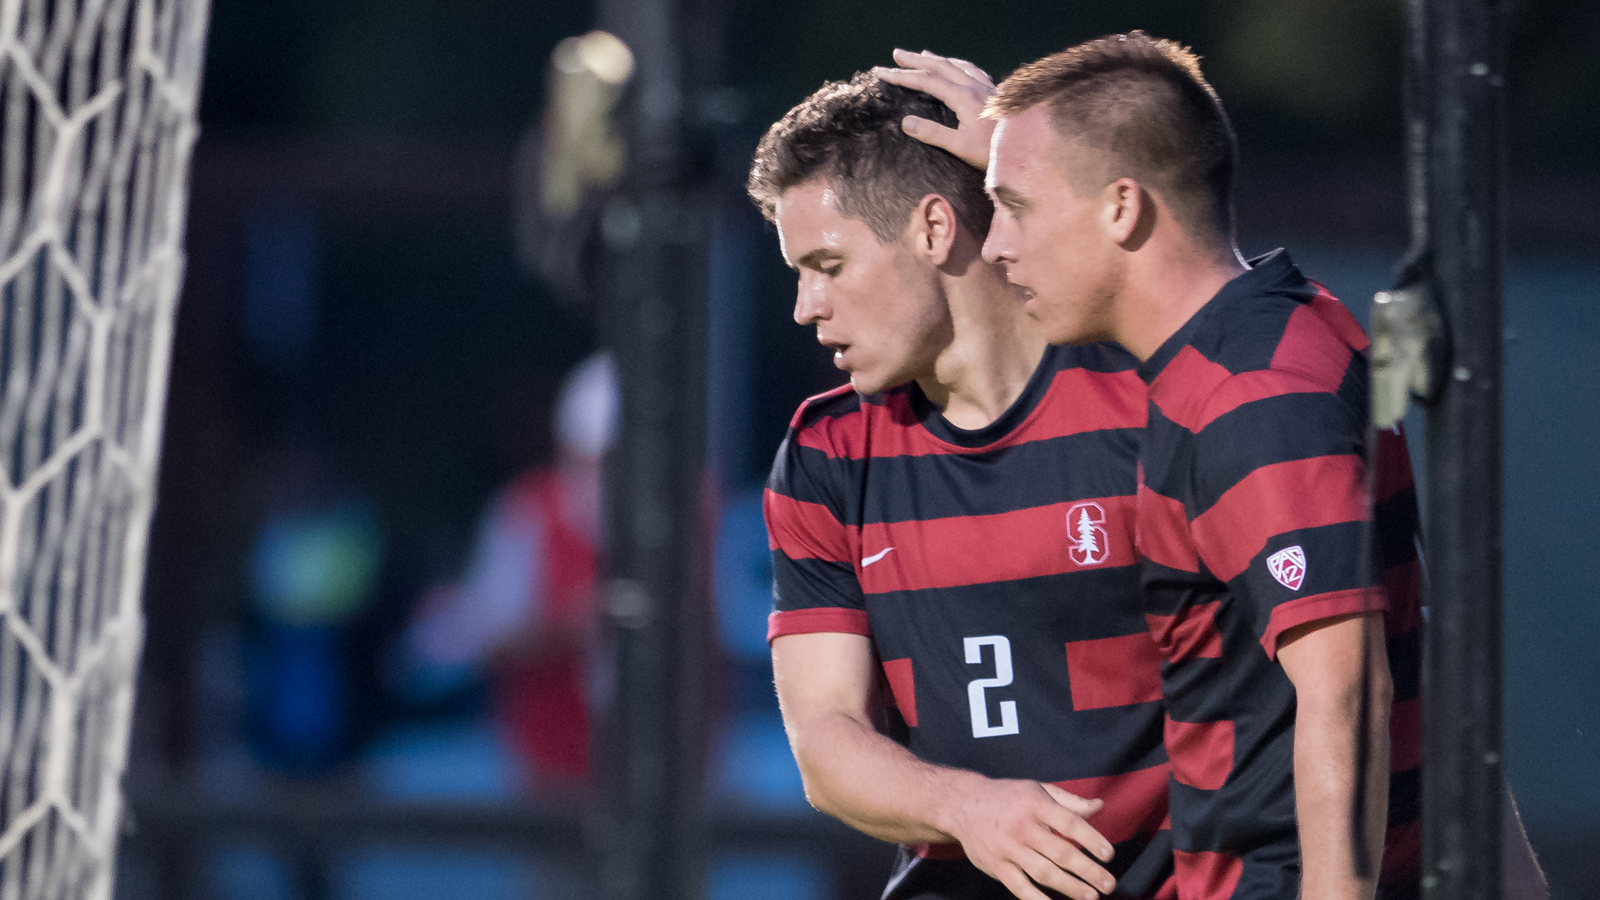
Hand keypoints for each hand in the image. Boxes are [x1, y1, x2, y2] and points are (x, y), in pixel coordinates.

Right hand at [874, 48, 996, 170]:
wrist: (1029, 150)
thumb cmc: (995, 152)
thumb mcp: (961, 147)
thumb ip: (933, 134)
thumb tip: (905, 122)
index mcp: (964, 97)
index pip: (927, 80)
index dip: (903, 76)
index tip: (883, 73)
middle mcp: (975, 87)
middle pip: (941, 66)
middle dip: (916, 60)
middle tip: (896, 54)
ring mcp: (987, 88)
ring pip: (957, 65)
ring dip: (937, 59)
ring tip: (923, 54)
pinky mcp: (996, 94)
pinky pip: (973, 70)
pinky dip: (959, 65)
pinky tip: (959, 68)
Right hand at [946, 776, 1117, 899]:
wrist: (964, 805)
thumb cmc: (1008, 797)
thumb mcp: (1038, 790)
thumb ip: (1070, 801)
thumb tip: (1099, 807)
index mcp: (1035, 804)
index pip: (1069, 823)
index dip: (1091, 839)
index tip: (1109, 855)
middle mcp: (1022, 826)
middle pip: (1060, 852)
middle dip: (1088, 870)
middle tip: (1108, 884)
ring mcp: (1007, 848)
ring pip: (1043, 872)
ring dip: (1070, 887)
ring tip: (1090, 896)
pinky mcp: (996, 865)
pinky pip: (1020, 887)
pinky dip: (1037, 899)